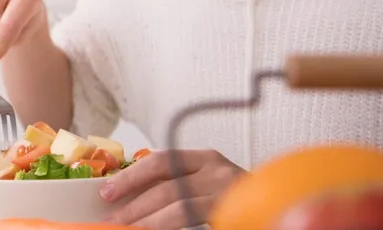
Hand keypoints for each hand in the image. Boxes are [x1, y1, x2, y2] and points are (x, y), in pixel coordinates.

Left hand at [101, 149, 244, 228]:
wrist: (276, 209)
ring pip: (178, 207)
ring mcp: (228, 192)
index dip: (131, 176)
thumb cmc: (232, 199)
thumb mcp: (203, 184)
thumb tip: (130, 201)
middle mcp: (217, 170)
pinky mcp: (234, 212)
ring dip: (147, 221)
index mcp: (205, 158)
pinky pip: (193, 218)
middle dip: (133, 204)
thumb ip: (176, 186)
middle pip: (166, 185)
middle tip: (110, 220)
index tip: (105, 192)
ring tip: (126, 229)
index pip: (161, 161)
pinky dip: (167, 227)